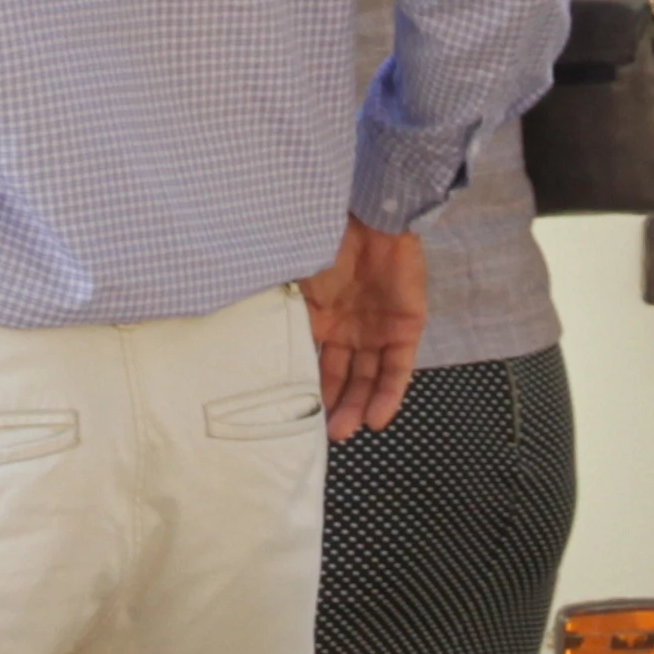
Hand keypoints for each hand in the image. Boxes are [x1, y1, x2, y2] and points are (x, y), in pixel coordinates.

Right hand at [303, 218, 426, 437]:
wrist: (372, 218)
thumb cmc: (326, 244)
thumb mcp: (297, 285)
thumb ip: (283, 315)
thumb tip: (248, 348)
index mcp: (320, 318)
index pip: (314, 362)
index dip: (307, 389)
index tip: (294, 417)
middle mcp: (349, 330)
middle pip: (343, 377)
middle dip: (334, 407)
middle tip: (325, 435)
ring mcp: (378, 330)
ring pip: (369, 378)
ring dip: (359, 406)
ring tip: (346, 431)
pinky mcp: (406, 329)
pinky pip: (398, 369)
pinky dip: (389, 395)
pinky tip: (377, 419)